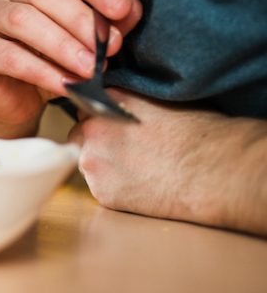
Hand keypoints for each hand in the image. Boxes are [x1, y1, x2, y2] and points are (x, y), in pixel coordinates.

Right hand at [0, 0, 141, 135]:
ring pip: (22, 19)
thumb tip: (130, 9)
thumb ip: (106, 25)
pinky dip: (41, 71)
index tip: (123, 9)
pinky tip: (65, 85)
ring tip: (89, 69)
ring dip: (62, 45)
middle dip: (81, 20)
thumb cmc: (50, 66)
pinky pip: (7, 56)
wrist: (12, 105)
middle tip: (110, 48)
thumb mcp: (84, 44)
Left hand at [69, 90, 266, 236]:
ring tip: (137, 169)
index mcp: (105, 102)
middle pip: (79, 135)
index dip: (100, 118)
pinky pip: (100, 188)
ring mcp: (93, 163)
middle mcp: (91, 130)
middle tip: (126, 150)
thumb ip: (125, 101)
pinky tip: (140, 185)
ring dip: (103, 165)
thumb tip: (114, 106)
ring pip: (87, 163)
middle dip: (96, 142)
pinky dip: (114, 188)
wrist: (213, 170)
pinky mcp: (102, 192)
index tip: (115, 127)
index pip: (86, 106)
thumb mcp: (157, 100)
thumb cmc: (198, 132)